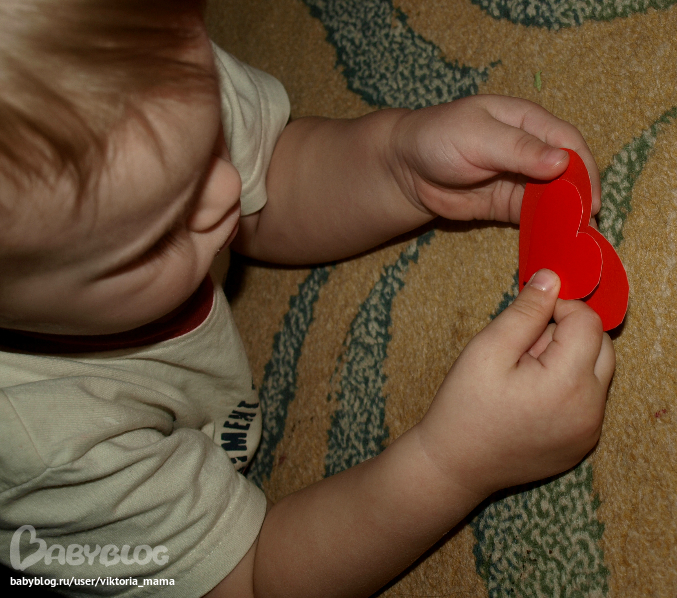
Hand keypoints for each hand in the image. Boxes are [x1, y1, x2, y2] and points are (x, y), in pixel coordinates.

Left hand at [391, 95, 600, 223]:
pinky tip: (555, 242)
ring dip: (566, 216)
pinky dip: (545, 228)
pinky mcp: (507, 204)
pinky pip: (533, 217)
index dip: (583, 168)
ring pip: (554, 197)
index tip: (590, 197)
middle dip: (580, 196)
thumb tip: (562, 161)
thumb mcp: (477, 136)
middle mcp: (530, 150)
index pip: (567, 141)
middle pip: (567, 172)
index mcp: (527, 121)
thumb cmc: (437, 138)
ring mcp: (519, 179)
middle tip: (587, 224)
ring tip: (577, 239)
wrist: (404, 168)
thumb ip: (518, 149)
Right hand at [415, 269, 614, 497]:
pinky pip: (588, 400)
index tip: (526, 318)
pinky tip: (529, 398)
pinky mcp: (582, 444)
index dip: (559, 308)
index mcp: (569, 383)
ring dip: (568, 360)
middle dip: (567, 334)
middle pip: (601, 345)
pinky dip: (567, 387)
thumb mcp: (487, 349)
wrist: (453, 465)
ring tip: (524, 375)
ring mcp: (589, 431)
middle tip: (523, 348)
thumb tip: (552, 278)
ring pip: (596, 372)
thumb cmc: (464, 407)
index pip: (588, 321)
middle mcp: (590, 410)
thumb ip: (525, 311)